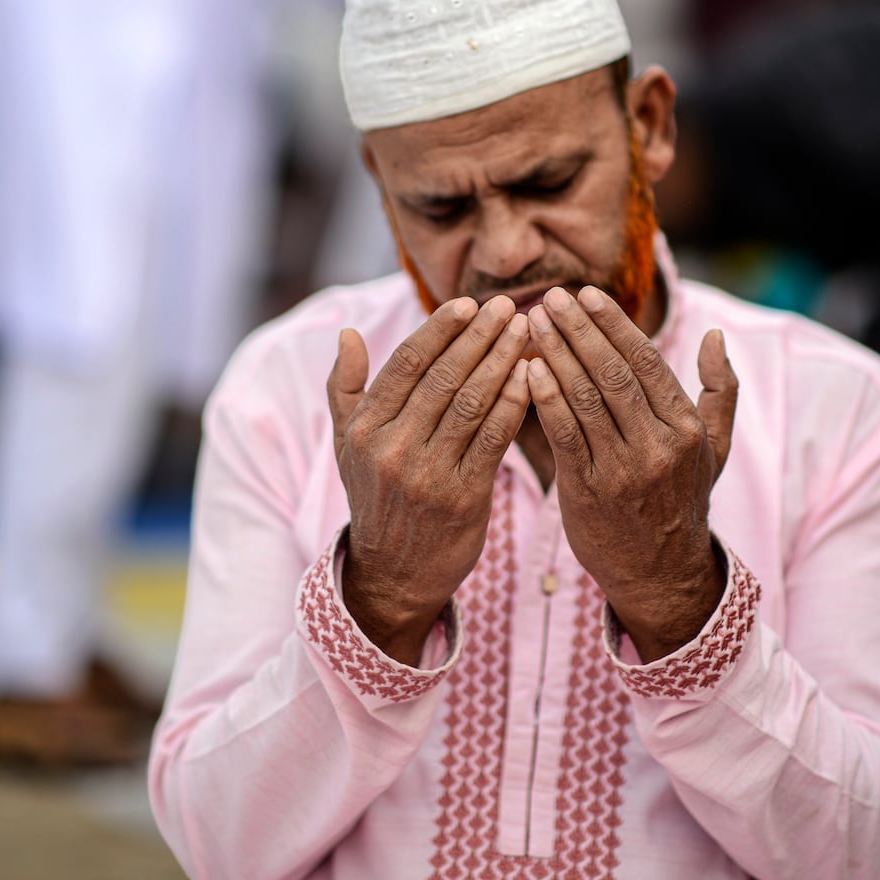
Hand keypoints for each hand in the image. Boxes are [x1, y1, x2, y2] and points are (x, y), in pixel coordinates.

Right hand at [326, 295, 530, 664]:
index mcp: (365, 430)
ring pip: (473, 403)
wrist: (394, 576)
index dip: (439, 330)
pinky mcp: (464, 498)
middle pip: (444, 378)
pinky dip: (516, 403)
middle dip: (480, 336)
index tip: (468, 302)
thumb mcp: (347, 447)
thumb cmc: (376, 498)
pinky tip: (534, 376)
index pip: (405, 365)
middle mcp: (393, 450)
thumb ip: (345, 388)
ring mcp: (428, 476)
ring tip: (526, 331)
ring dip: (503, 360)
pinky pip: (495, 439)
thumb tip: (347, 333)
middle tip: (510, 305)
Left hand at [526, 286, 737, 661]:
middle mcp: (658, 446)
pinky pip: (563, 435)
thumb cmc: (682, 499)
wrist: (661, 573)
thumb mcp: (714, 448)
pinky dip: (544, 399)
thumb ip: (719, 391)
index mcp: (686, 428)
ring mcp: (622, 470)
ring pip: (584, 398)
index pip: (645, 362)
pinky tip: (526, 370)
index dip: (613, 324)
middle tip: (550, 298)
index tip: (585, 294)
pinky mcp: (588, 492)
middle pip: (612, 373)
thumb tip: (715, 336)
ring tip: (532, 324)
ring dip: (555, 355)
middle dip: (578, 330)